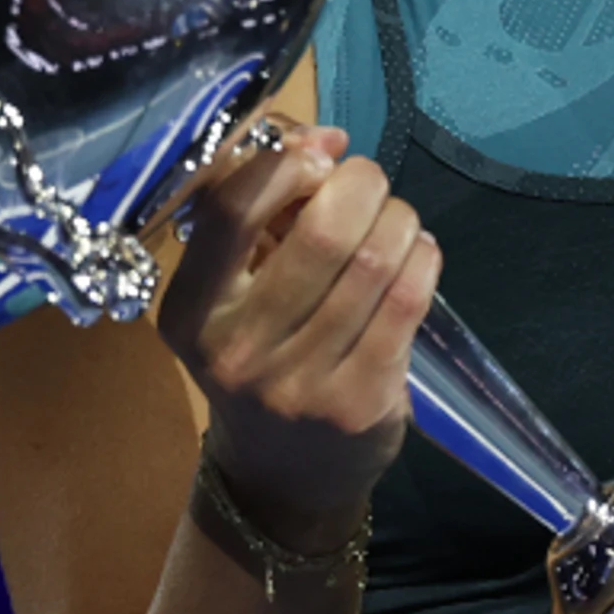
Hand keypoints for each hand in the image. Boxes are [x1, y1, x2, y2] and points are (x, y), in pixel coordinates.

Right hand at [155, 124, 439, 549]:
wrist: (281, 476)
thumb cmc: (259, 358)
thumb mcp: (230, 294)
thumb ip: (261, 213)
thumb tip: (327, 138)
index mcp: (190, 311)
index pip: (231, 209)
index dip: (286, 164)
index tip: (319, 157)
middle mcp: (236, 350)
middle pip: (323, 231)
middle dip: (362, 186)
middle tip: (370, 187)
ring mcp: (299, 383)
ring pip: (374, 262)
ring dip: (401, 220)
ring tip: (397, 222)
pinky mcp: (359, 404)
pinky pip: (407, 302)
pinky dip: (423, 259)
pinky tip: (418, 255)